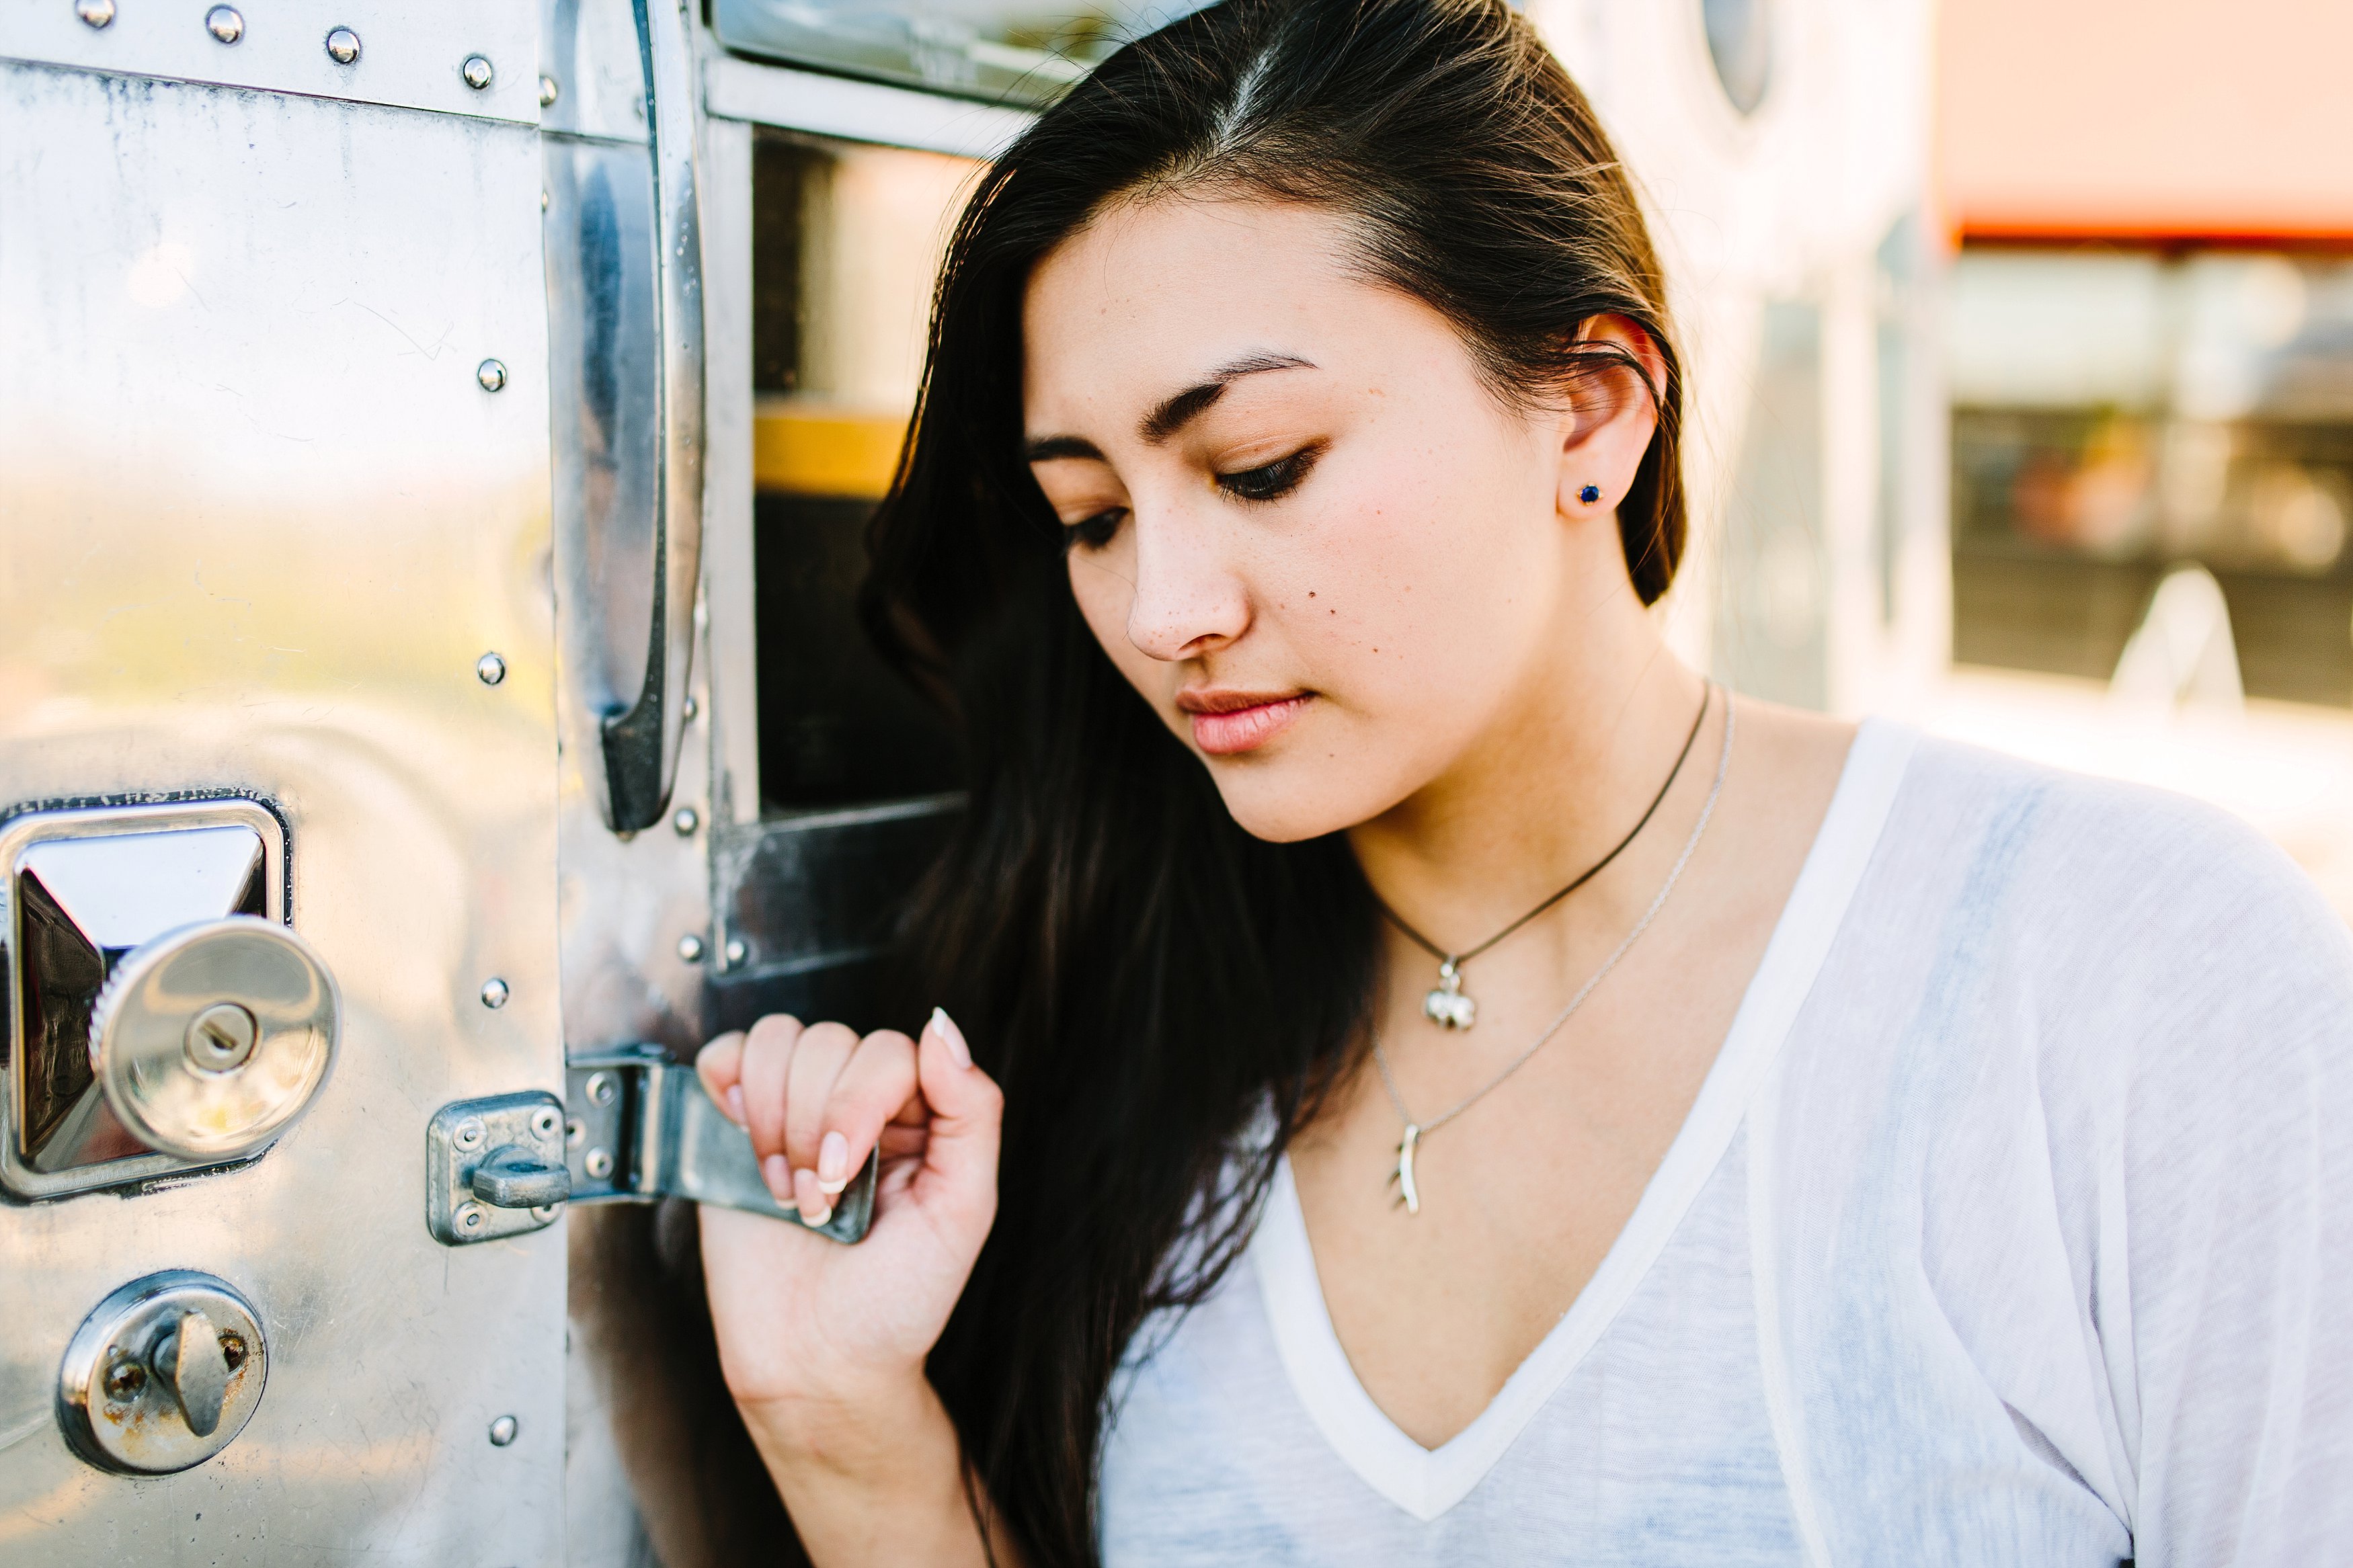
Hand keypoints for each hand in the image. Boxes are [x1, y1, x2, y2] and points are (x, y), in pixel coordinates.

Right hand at [695, 1008, 1001, 1427]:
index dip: (859, 1101)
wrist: (817, 1368)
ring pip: (779, 1040)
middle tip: (817, 1203)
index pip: (892, 1050)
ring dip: (774, 1119)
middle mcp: (861, 1105)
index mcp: (921, 1118)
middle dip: (814, 1127)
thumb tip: (941, 1027)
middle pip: (830, 1041)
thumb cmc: (895, 1304)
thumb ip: (969, 1113)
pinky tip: (746, 1144)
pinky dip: (730, 1088)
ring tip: (787, 1191)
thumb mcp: (961, 1211)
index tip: (843, 1176)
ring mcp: (797, 1112)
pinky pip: (727, 1055)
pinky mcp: (737, 1129)